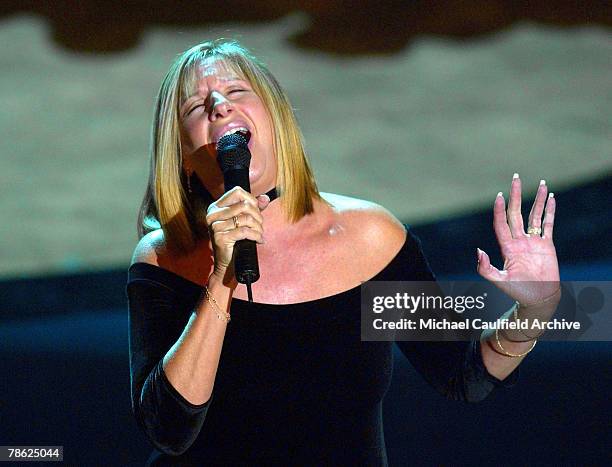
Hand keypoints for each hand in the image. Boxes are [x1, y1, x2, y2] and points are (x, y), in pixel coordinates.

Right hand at [206, 187, 269, 283]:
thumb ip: (254, 208)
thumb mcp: (244, 221)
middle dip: (258, 216)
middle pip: (244, 205)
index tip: (257, 210)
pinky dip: (256, 235)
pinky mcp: (221, 238)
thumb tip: (265, 198)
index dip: (251, 199)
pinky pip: (245, 231)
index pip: (237, 192)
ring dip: (259, 227)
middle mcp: (213, 215)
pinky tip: (259, 240)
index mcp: (216, 207)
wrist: (228, 263)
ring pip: (247, 219)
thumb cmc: (235, 241)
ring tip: (260, 233)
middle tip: (260, 225)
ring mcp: (215, 226)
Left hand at [477, 174, 559, 305]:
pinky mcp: (547, 245)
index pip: (501, 223)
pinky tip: (552, 198)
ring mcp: (533, 241)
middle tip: (516, 177)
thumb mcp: (499, 281)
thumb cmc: (518, 291)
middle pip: (516, 213)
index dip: (499, 209)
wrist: (538, 298)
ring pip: (535, 215)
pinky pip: (548, 225)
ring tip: (542, 183)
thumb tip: (477, 251)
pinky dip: (550, 212)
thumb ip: (485, 268)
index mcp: (507, 247)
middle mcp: (519, 240)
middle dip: (516, 195)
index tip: (499, 195)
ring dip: (538, 200)